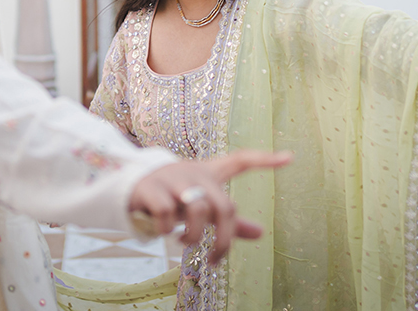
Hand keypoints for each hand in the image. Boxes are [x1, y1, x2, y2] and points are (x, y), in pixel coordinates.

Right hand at [128, 149, 291, 262]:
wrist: (128, 186)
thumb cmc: (174, 196)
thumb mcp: (201, 205)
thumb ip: (229, 219)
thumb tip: (261, 233)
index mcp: (209, 173)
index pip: (240, 160)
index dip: (264, 160)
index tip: (289, 158)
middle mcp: (194, 172)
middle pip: (224, 205)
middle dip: (224, 238)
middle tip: (216, 259)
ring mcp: (172, 178)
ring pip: (197, 208)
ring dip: (193, 235)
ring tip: (184, 243)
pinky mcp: (151, 187)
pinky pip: (166, 212)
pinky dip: (166, 230)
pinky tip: (163, 233)